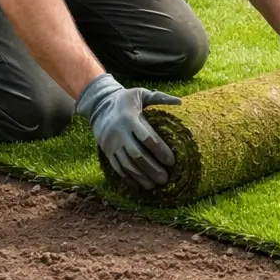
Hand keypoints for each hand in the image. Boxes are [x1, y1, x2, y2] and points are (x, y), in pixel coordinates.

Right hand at [76, 74, 180, 189]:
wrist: (99, 105)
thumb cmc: (126, 100)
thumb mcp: (141, 93)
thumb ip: (159, 97)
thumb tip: (180, 102)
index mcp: (130, 118)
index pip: (147, 138)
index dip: (160, 151)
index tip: (172, 161)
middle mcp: (119, 133)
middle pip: (137, 155)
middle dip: (152, 168)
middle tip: (166, 178)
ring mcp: (112, 144)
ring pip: (127, 164)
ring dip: (141, 177)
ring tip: (155, 186)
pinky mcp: (107, 152)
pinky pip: (117, 168)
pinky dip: (128, 178)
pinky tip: (139, 186)